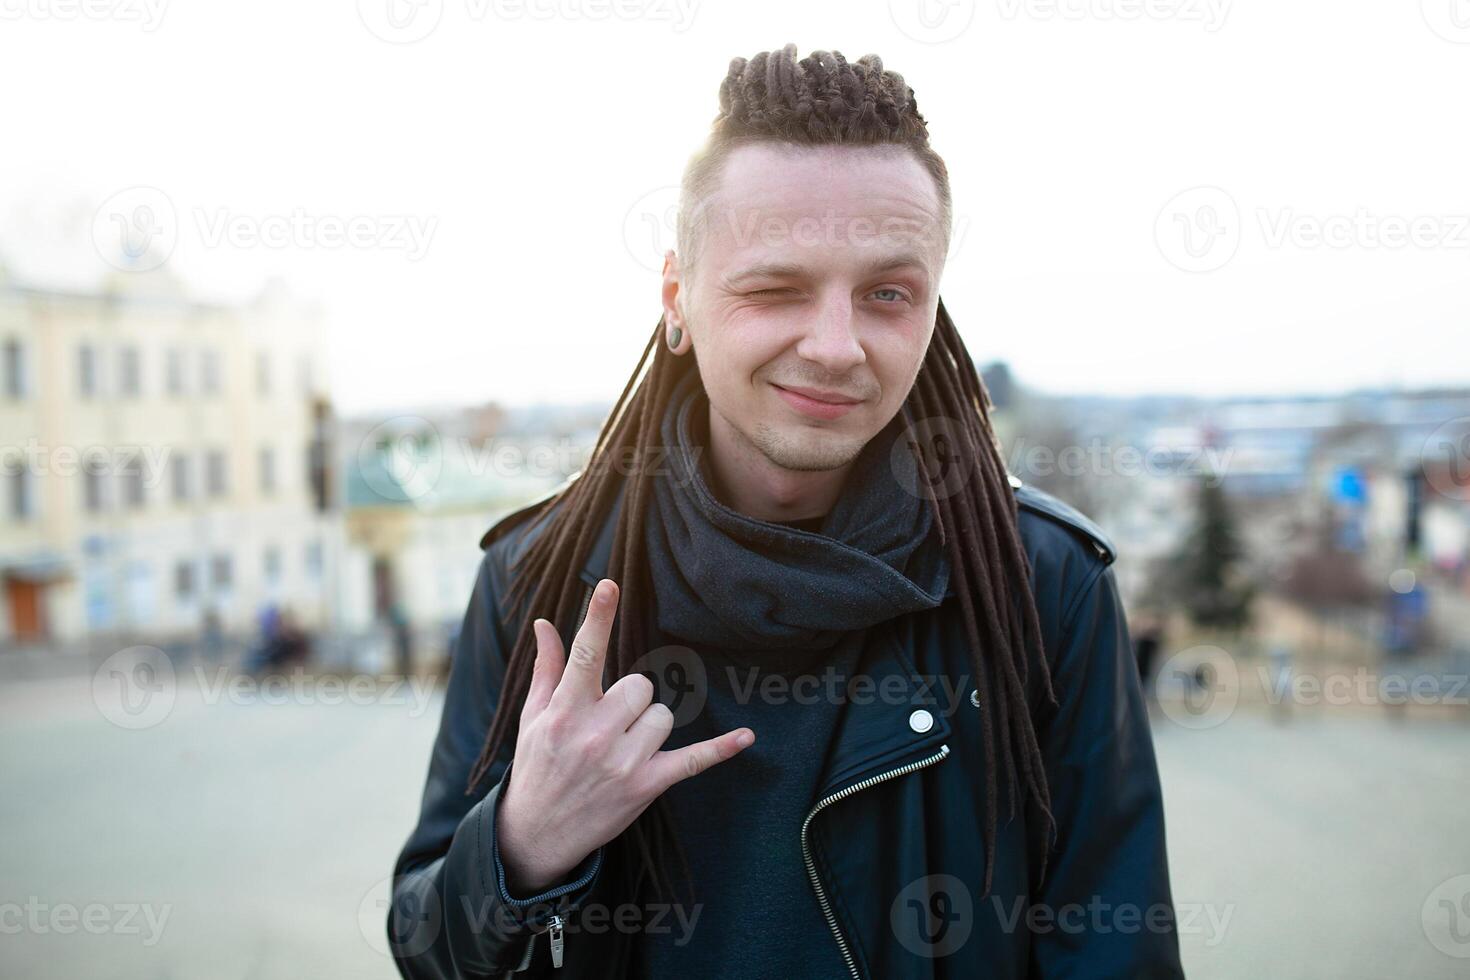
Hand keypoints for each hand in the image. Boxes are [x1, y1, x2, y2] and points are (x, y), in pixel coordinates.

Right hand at [496, 578, 753, 892]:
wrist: (536, 834)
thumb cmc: (538, 766)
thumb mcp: (533, 717)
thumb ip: (547, 668)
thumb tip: (544, 623)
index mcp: (564, 711)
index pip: (585, 655)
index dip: (598, 618)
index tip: (610, 585)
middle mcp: (593, 733)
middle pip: (641, 685)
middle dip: (631, 700)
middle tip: (608, 724)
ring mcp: (622, 761)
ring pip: (663, 716)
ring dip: (649, 727)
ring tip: (621, 749)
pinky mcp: (646, 785)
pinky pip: (692, 759)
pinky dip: (720, 749)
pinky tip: (746, 737)